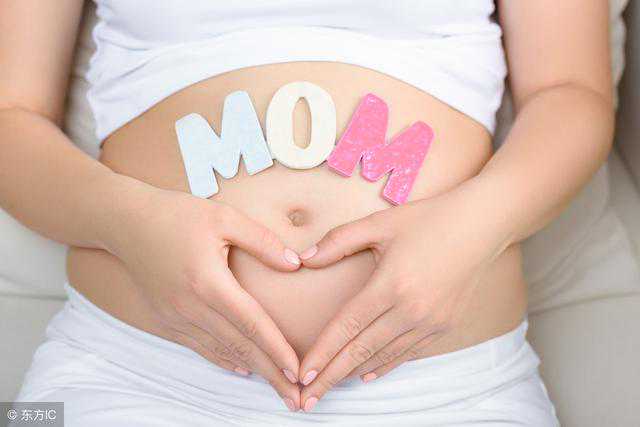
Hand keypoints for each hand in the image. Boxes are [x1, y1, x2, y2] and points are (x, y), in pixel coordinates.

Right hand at [105, 185, 302, 411]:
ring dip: (251, 370)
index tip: (298, 371)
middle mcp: (191, 307)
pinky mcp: (165, 319)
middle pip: (240, 347)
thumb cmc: (177, 214)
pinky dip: (224, 360)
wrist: (125, 222)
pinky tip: (243, 368)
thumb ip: (263, 241)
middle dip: (271, 373)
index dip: (277, 349)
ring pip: (220, 352)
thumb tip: (295, 264)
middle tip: (295, 397)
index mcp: (209, 282)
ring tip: (276, 387)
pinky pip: (199, 347)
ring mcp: (175, 317)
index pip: (251, 324)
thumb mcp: (224, 217)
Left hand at [296, 180, 510, 411]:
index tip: (302, 374)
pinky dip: (384, 366)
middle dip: (331, 376)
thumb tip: (304, 258)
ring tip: (330, 387)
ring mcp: (430, 322)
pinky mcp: (444, 326)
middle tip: (307, 400)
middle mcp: (411, 310)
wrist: (481, 226)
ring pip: (383, 356)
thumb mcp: (379, 223)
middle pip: (361, 350)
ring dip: (354, 373)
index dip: (322, 353)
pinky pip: (407, 353)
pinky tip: (365, 375)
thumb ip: (338, 241)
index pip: (347, 326)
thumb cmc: (427, 219)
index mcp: (391, 284)